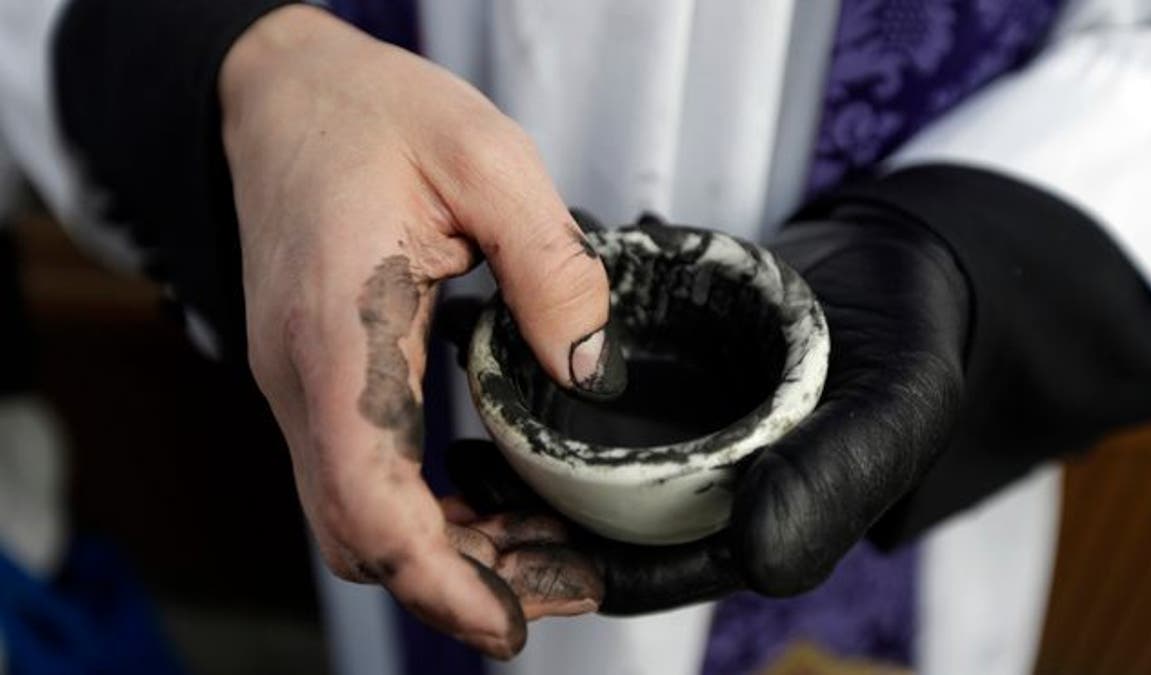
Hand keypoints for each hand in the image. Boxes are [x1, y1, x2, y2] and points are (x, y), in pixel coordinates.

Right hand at [218, 6, 621, 656]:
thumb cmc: (368, 113)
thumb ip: (548, 266)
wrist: (280, 91)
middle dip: (465, 578)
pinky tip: (496, 497)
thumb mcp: (485, 160)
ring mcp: (301, 384)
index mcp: (338, 333)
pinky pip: (363, 474)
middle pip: (366, 533)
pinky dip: (430, 508)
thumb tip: (589, 365)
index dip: (439, 580)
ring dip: (452, 550)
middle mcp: (302, 378)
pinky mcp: (317, 378)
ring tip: (548, 551)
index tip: (507, 623)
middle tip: (568, 581)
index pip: (368, 500)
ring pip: (361, 516)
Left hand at [443, 211, 968, 611]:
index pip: (649, 570)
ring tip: (465, 427)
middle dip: (525, 515)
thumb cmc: (911, 344)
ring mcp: (680, 435)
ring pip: (583, 462)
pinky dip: (545, 377)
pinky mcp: (664, 378)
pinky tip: (502, 345)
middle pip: (598, 524)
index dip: (571, 570)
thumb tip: (754, 556)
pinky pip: (591, 390)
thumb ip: (831, 481)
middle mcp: (703, 489)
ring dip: (524, 453)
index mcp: (751, 521)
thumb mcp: (893, 412)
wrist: (898, 265)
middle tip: (458, 480)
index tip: (498, 546)